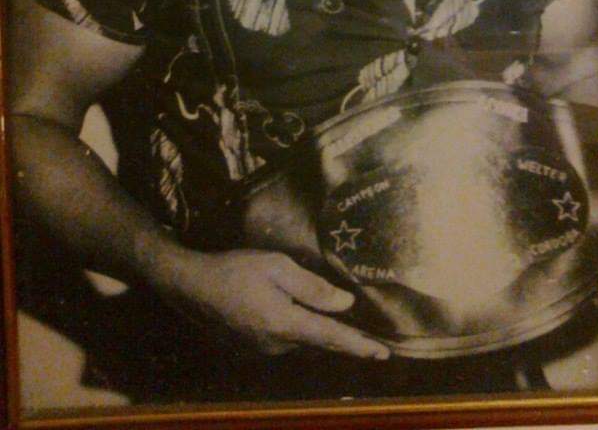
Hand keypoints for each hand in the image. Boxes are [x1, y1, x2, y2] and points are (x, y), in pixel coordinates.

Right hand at [171, 248, 390, 358]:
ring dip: (320, 333)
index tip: (383, 353)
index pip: (332, 338)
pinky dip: (300, 330)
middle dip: (345, 340)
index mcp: (286, 324)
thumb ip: (312, 287)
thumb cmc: (234, 270)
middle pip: (319, 342)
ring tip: (342, 323)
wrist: (191, 286)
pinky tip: (300, 314)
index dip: (360, 345)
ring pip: (302, 341)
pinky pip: (285, 339)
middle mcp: (277, 345)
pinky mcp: (252, 346)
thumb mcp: (277, 267)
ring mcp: (263, 349)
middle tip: (373, 339)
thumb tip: (345, 304)